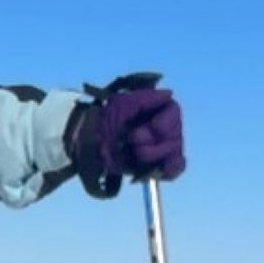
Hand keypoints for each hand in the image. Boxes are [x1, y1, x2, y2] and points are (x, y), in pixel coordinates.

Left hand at [65, 71, 184, 197]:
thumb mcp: (122, 103)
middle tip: (133, 140)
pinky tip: (163, 168)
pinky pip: (174, 169)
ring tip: (134, 152)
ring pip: (174, 151)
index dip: (167, 122)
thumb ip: (147, 98)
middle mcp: (160, 128)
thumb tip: (169, 93)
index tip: (155, 128)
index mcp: (154, 110)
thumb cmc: (103, 120)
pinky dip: (171, 169)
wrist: (88, 144)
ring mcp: (158, 147)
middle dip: (155, 139)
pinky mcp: (154, 166)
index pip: (174, 112)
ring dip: (154, 153)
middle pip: (175, 134)